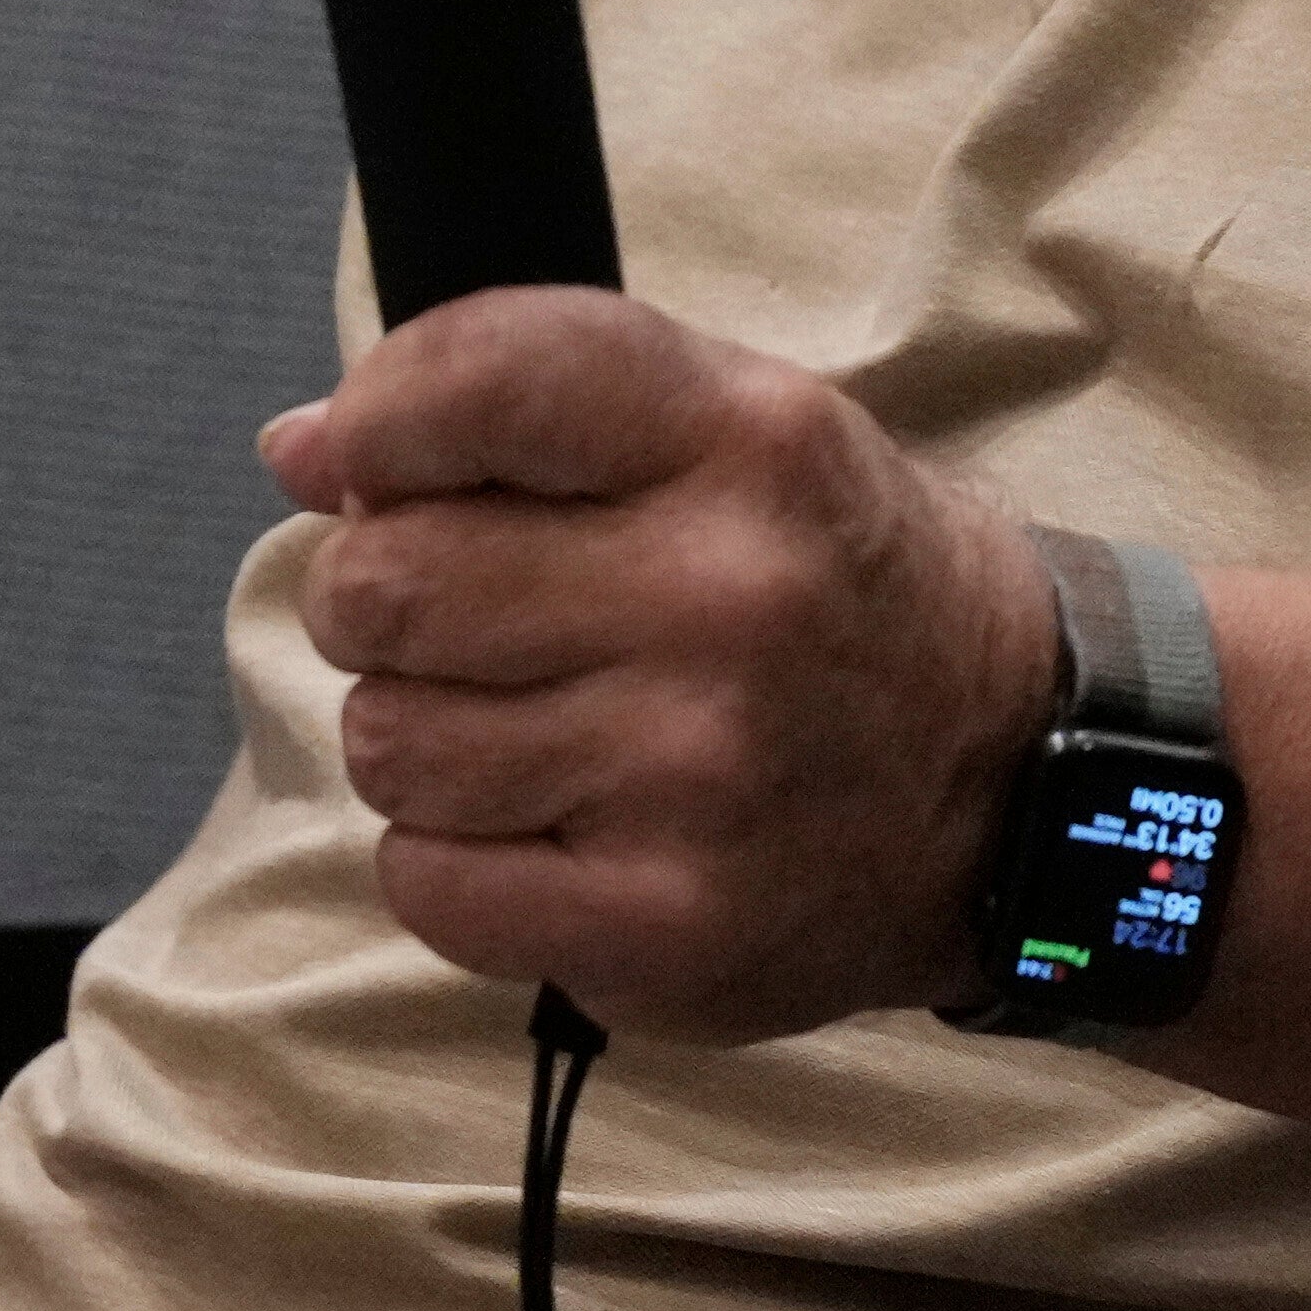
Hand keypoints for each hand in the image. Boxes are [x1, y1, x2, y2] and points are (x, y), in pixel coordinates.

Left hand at [255, 285, 1052, 1045]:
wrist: (1010, 782)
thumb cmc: (827, 583)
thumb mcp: (730, 427)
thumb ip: (519, 404)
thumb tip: (300, 448)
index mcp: (746, 441)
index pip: (476, 380)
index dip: (379, 419)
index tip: (373, 461)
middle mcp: (729, 600)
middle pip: (388, 582)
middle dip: (384, 597)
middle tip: (464, 618)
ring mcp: (698, 778)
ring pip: (388, 740)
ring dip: (420, 733)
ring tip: (528, 727)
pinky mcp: (668, 930)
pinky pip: (424, 881)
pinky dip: (448, 859)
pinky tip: (542, 827)